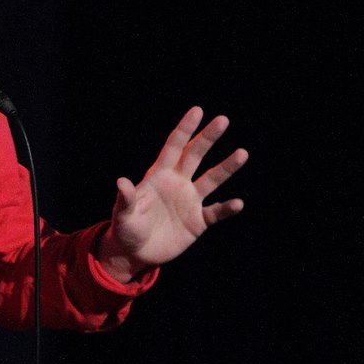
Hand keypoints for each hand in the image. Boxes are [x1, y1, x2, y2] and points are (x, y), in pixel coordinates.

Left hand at [98, 106, 248, 280]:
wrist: (135, 253)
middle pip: (195, 155)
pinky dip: (226, 209)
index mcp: (159, 176)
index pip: (174, 147)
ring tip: (242, 153)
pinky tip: (238, 203)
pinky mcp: (197, 221)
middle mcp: (178, 183)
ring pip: (212, 180)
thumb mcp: (123, 215)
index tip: (198, 110)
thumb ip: (126, 199)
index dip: (185, 129)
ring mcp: (189, 201)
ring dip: (226, 168)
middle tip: (223, 120)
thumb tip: (121, 182)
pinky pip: (216, 212)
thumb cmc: (125, 229)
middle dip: (208, 138)